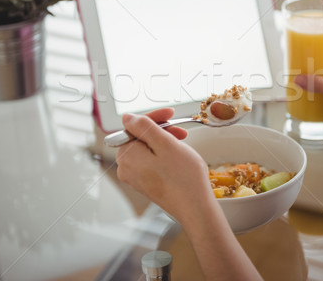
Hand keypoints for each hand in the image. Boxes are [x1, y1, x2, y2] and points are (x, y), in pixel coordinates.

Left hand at [115, 108, 213, 222]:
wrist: (195, 208)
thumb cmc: (183, 178)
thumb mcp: (165, 144)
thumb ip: (144, 127)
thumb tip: (127, 117)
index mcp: (127, 156)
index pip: (135, 126)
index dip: (154, 117)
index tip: (170, 114)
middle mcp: (126, 168)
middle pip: (141, 137)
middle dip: (161, 131)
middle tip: (180, 132)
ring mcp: (135, 177)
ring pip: (147, 148)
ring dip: (164, 141)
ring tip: (182, 143)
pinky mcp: (145, 183)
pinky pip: (151, 161)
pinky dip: (163, 154)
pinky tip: (177, 156)